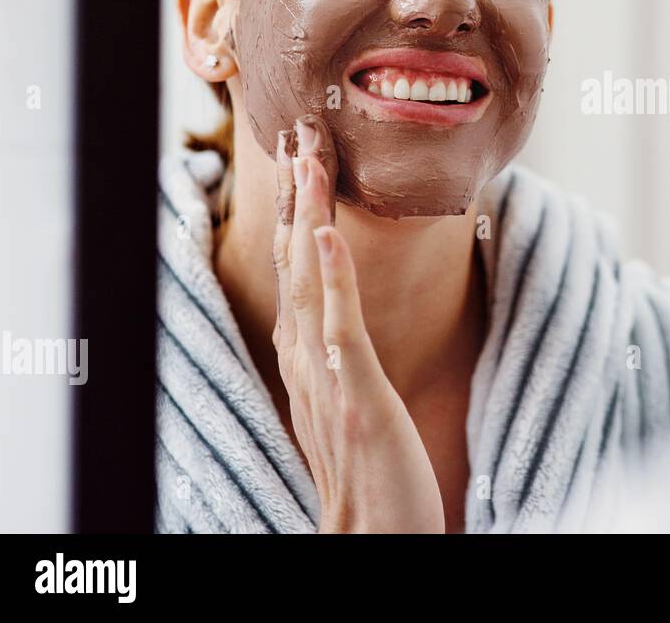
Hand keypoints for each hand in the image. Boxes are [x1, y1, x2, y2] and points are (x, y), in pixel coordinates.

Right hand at [272, 114, 443, 532]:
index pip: (298, 269)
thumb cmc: (374, 476)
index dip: (297, 211)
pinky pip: (339, 329)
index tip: (302, 158)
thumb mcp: (355, 403)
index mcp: (309, 359)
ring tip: (308, 157)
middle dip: (295, 194)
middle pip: (294, 261)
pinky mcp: (357, 400)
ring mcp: (328, 380)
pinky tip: (325, 233)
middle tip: (297, 130)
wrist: (375, 539)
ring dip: (307, 214)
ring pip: (309, 281)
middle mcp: (307, 362)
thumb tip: (341, 324)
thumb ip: (343, 360)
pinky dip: (332, 277)